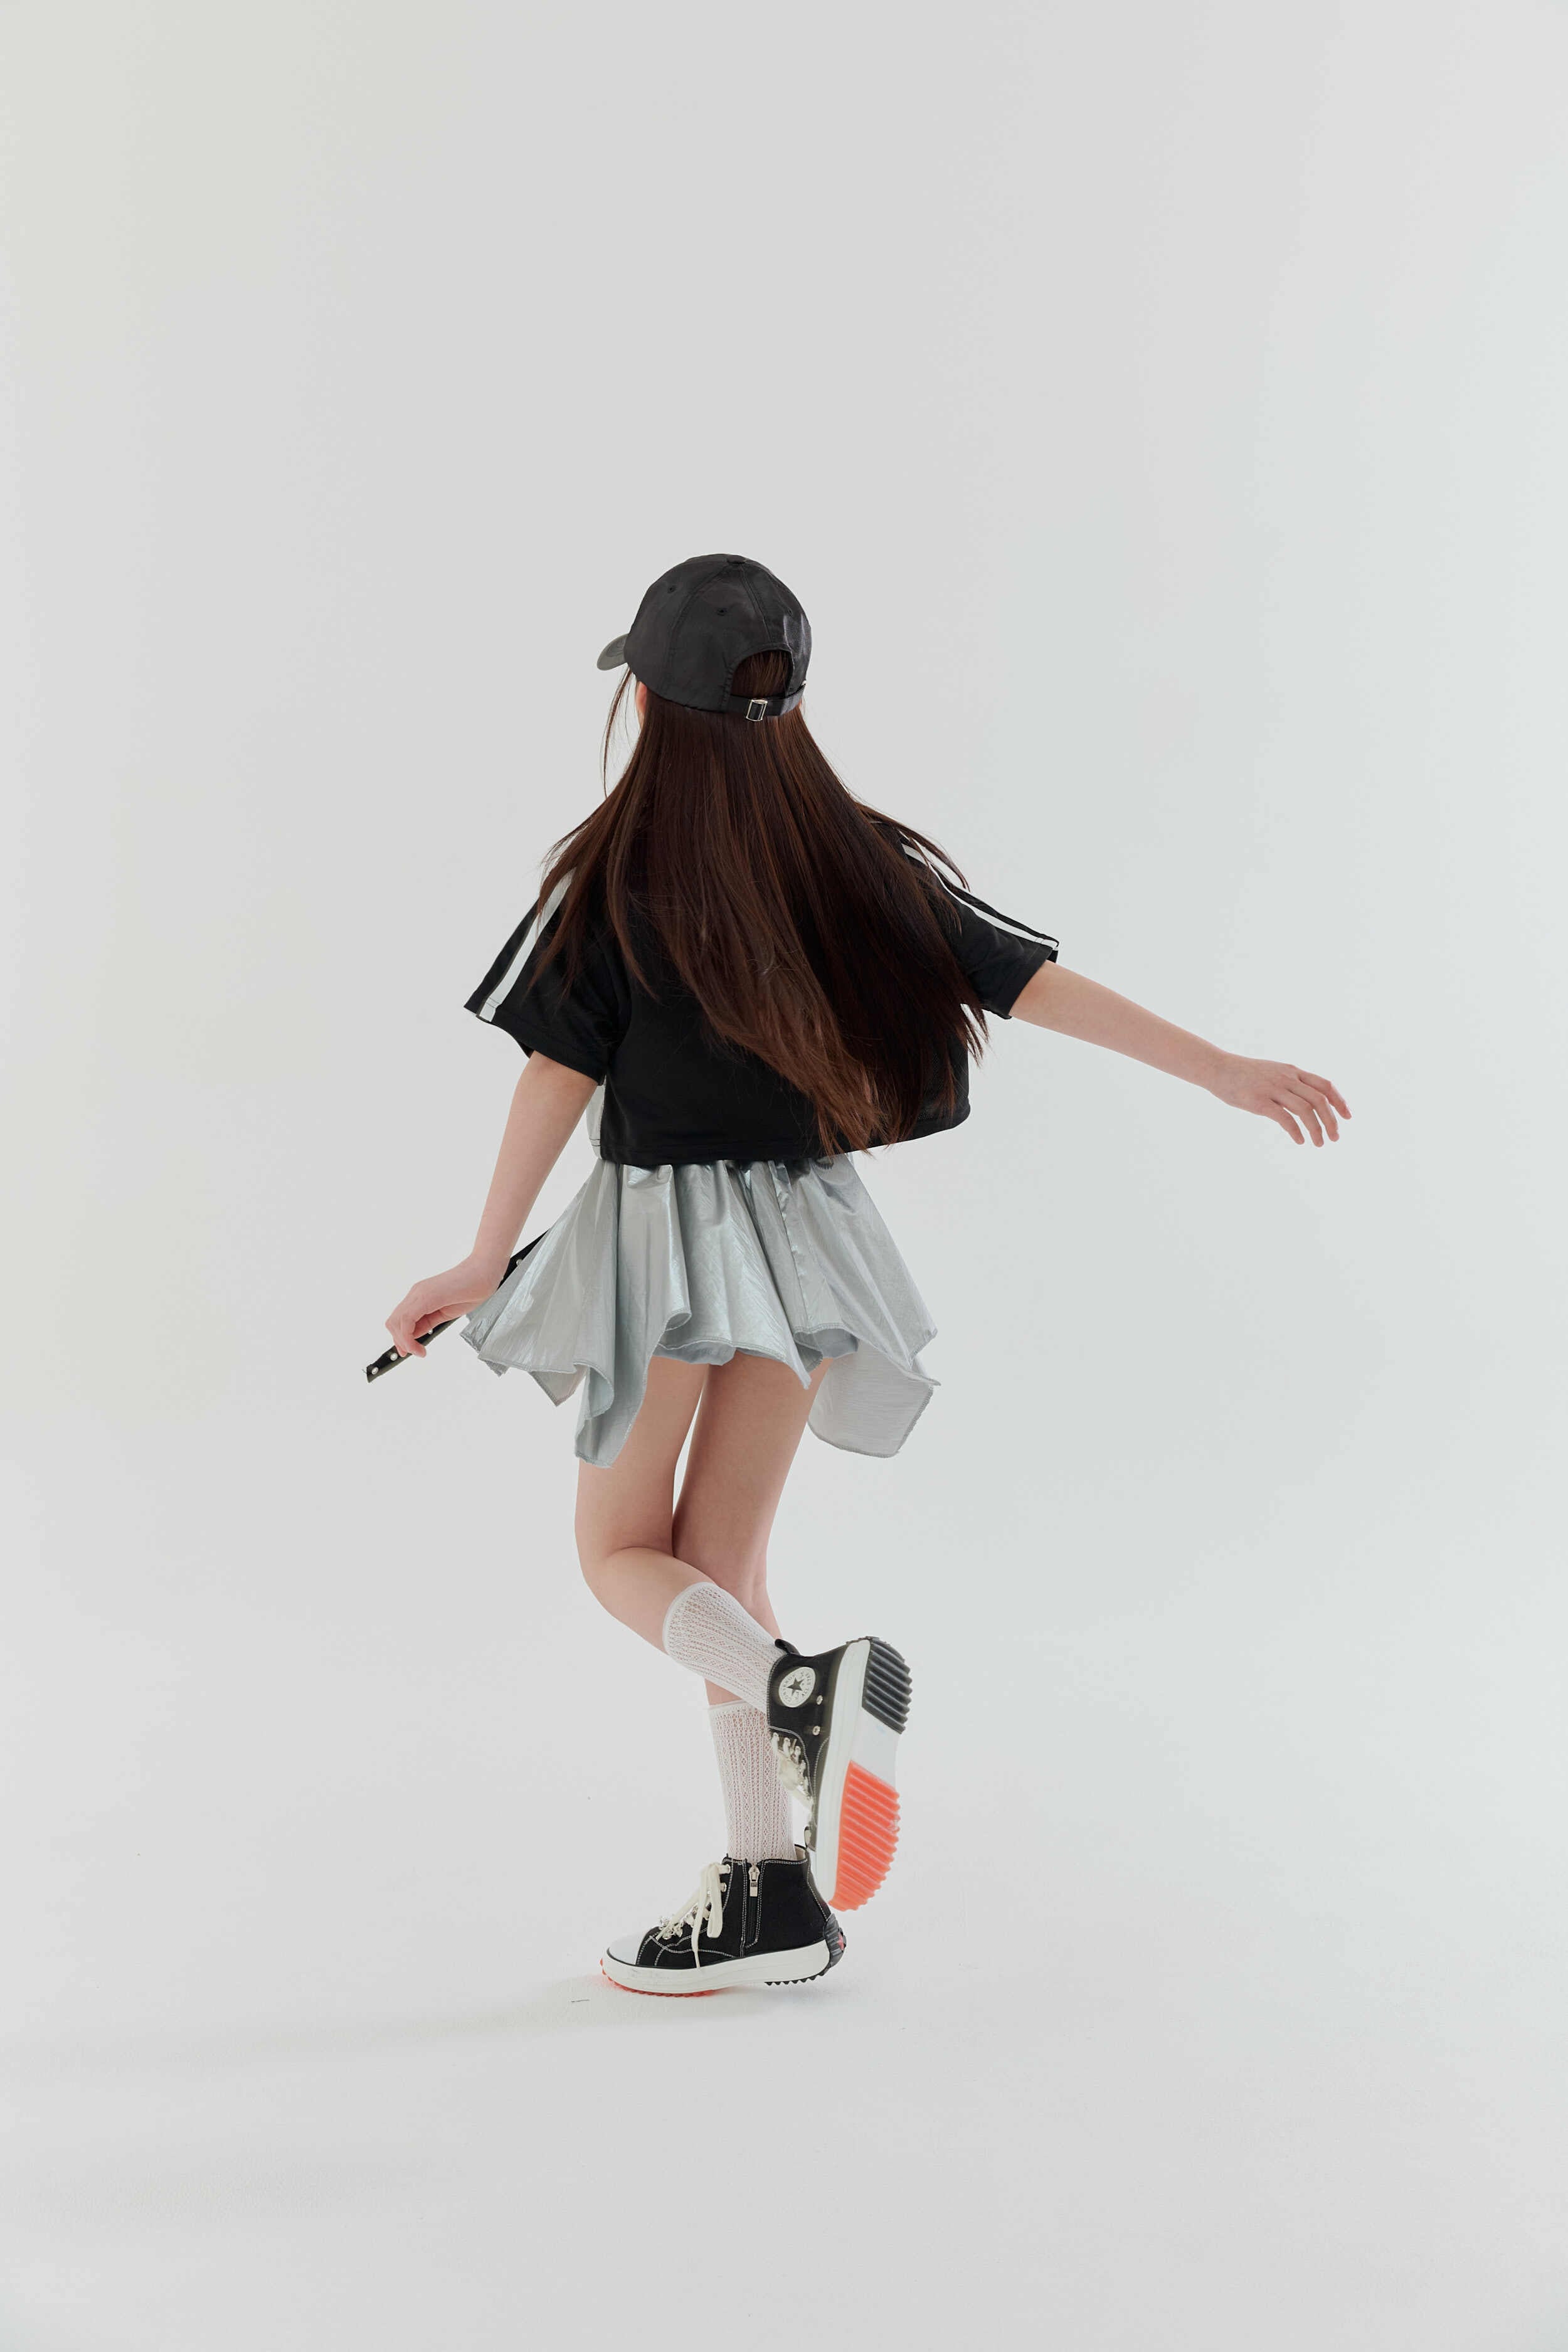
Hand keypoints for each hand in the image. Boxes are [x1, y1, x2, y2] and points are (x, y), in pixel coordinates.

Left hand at [385, 1255, 509, 1358]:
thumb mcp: (445, 1312)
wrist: (484, 1272)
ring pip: (396, 1322)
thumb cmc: (471, 1289)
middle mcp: (416, 1293)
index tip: (412, 1351)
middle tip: (416, 1353)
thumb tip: (414, 1334)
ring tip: (420, 1351)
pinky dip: (408, 1337)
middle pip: (393, 1322)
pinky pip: (407, 1319)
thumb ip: (428, 1322)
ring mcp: (419, 1293)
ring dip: (404, 1342)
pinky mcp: (426, 1296)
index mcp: (420, 1296)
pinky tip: (421, 1346)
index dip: (400, 1338)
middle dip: (401, 1342)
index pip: (399, 1320)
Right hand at [1208, 1055, 1350, 1145]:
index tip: (1347, 1117)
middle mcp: (1287, 1078)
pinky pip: (1284, 1118)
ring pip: (1305, 1110)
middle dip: (1332, 1120)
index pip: (1325, 1085)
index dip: (1340, 1101)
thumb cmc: (1244, 1074)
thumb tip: (1306, 1101)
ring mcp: (1273, 1089)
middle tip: (1335, 1138)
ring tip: (1319, 1143)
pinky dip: (1296, 1131)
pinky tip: (1300, 1140)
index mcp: (1292, 1071)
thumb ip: (1290, 1083)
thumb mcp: (1273, 1072)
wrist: (1218, 1068)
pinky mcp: (1259, 1101)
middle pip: (1319, 1100)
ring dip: (1317, 1129)